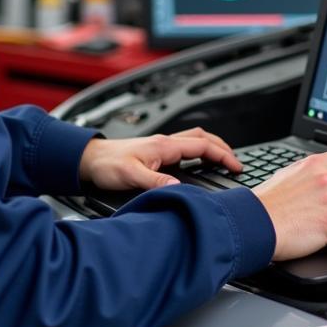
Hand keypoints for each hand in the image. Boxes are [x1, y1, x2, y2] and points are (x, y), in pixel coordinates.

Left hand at [79, 127, 242, 191]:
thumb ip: (155, 182)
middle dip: (222, 148)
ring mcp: (161, 146)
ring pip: (194, 139)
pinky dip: (199, 151)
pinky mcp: (155, 152)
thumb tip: (178, 188)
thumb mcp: (131, 175)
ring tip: (223, 159)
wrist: (90, 159)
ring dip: (212, 146)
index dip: (222, 155)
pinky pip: (184, 146)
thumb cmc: (107, 165)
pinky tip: (198, 162)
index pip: (202, 146)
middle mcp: (165, 142)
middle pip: (203, 138)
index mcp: (164, 146)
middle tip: (236, 163)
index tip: (236, 166)